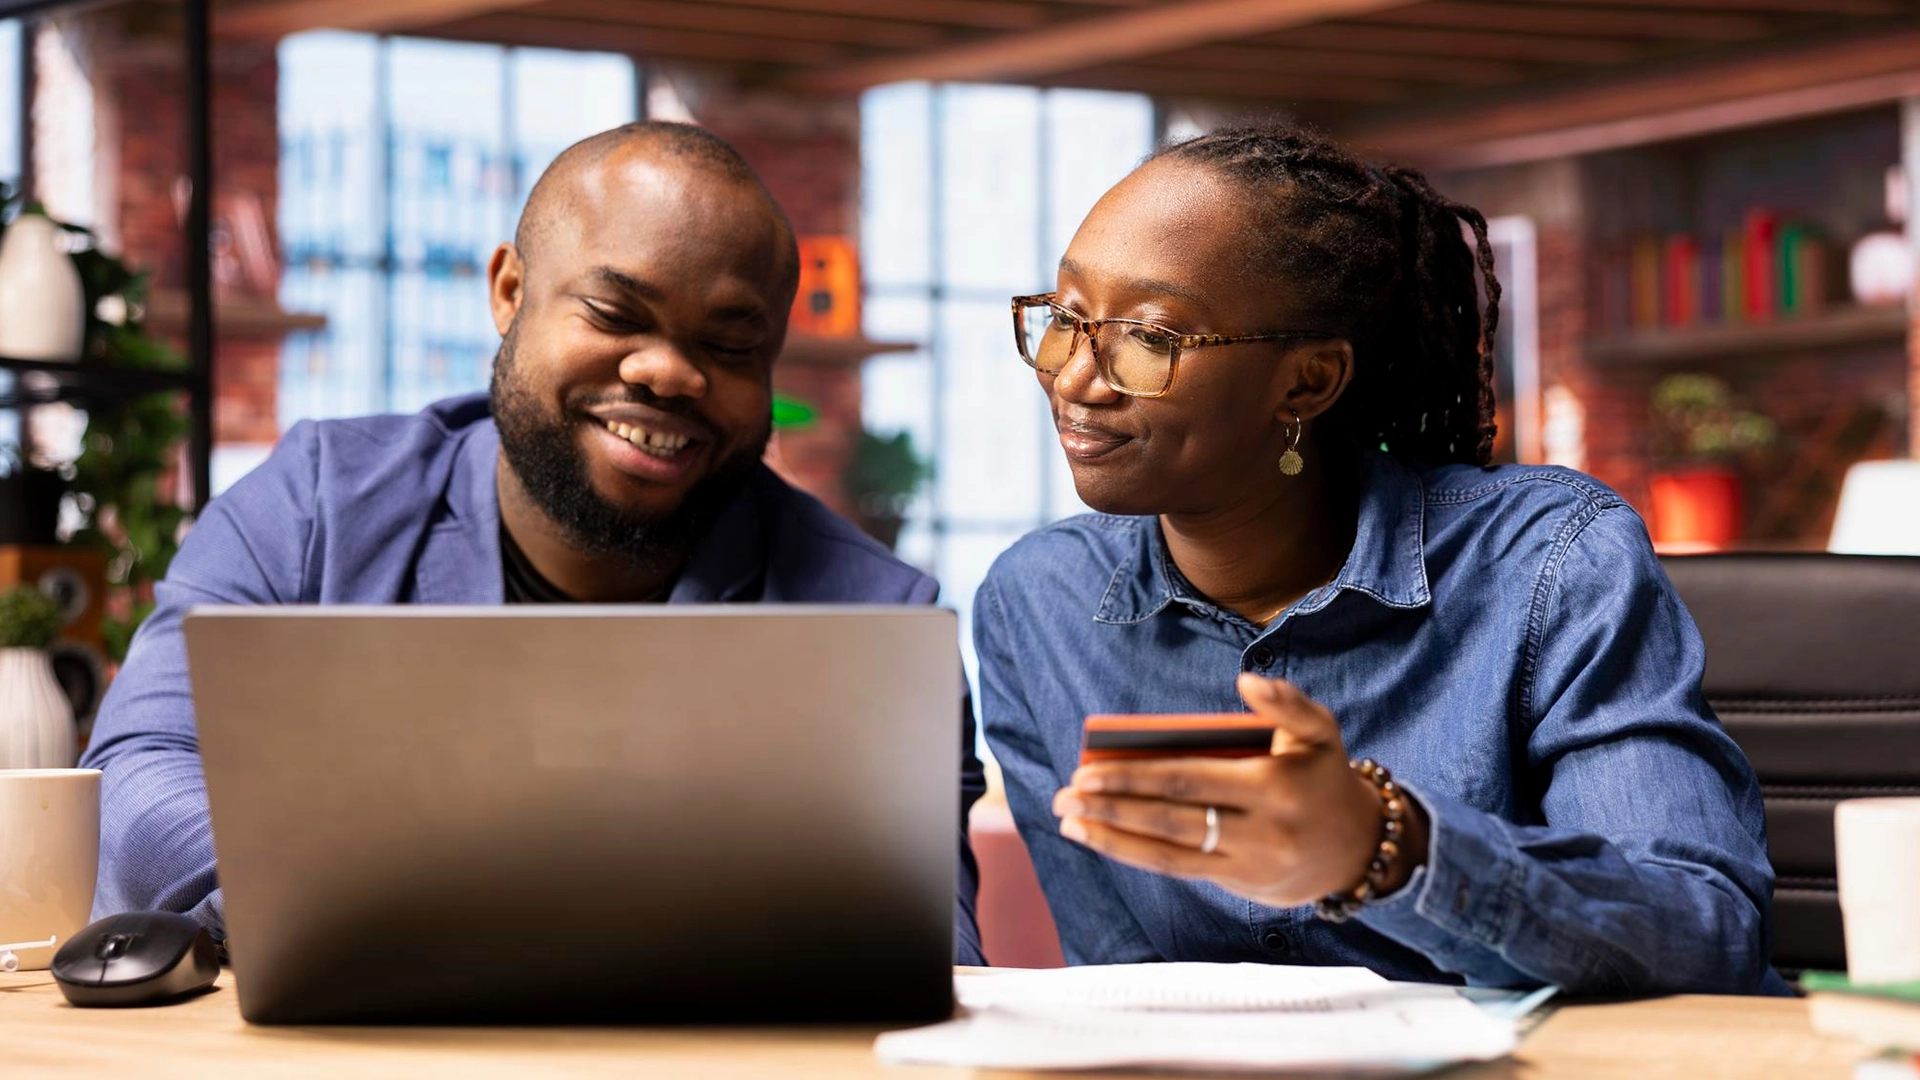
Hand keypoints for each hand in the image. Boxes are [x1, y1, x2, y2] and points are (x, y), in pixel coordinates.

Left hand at [1052, 673, 1427, 908]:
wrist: (1354, 849)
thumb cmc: (1323, 776)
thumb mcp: (1320, 731)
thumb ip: (1286, 703)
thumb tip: (1245, 681)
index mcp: (1275, 785)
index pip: (1190, 780)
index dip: (1136, 777)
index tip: (1089, 769)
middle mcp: (1260, 831)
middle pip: (1172, 819)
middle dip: (1113, 808)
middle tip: (1066, 797)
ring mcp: (1247, 862)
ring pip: (1168, 853)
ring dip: (1112, 838)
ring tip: (1070, 822)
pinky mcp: (1237, 882)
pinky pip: (1178, 869)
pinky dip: (1135, 854)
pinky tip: (1101, 839)